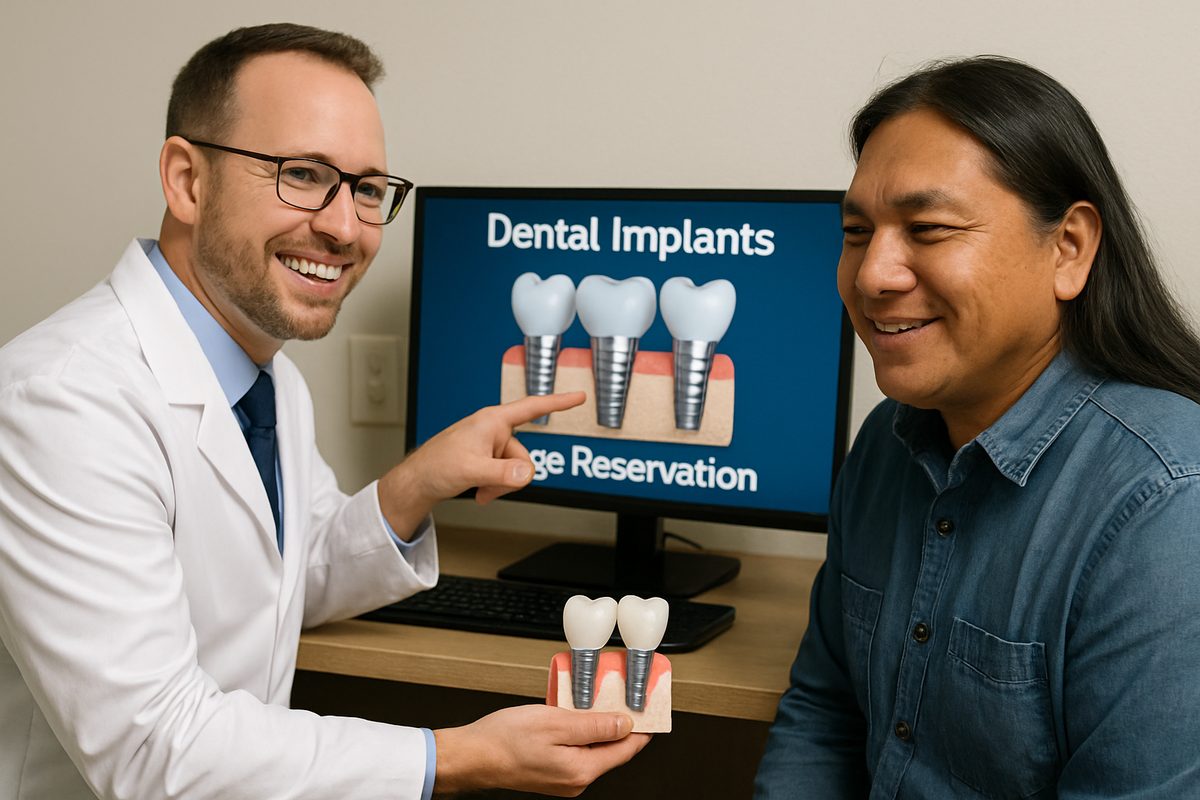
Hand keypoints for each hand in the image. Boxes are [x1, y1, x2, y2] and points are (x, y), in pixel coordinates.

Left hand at [378, 392, 584, 535]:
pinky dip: (496, 486)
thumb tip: (527, 473)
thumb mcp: (472, 470)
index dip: (558, 402)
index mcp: (493, 421)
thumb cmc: (436, 466)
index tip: (579, 396)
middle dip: (511, 476)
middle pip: (525, 455)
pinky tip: (481, 492)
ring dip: (501, 485)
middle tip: (487, 486)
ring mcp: (491, 445)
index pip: (532, 407)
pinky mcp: (487, 458)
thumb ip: (502, 473)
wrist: (418, 481)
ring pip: (516, 468)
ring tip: (480, 490)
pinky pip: (506, 474)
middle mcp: (494, 429)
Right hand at [433, 704, 651, 796]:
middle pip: (612, 749)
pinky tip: (574, 714)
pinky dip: (581, 732)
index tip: (650, 707)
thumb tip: (626, 725)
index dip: (642, 726)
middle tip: (622, 695)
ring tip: (596, 700)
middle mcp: (576, 780)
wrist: (472, 756)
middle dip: (620, 722)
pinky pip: (578, 751)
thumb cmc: (504, 739)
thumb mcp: (555, 722)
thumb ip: (594, 725)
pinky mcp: (553, 773)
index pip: (627, 748)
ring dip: (598, 725)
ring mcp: (565, 779)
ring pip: (594, 749)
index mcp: (582, 770)